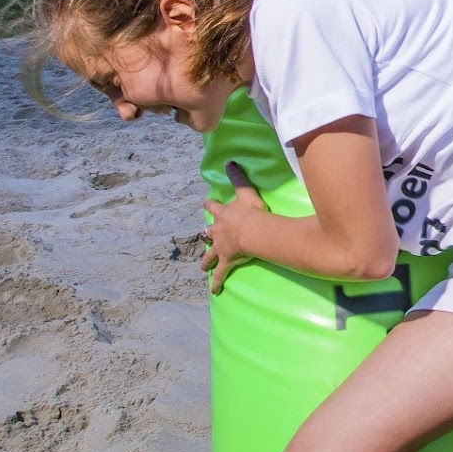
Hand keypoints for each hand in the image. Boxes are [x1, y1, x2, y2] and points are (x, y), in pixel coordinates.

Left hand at [199, 162, 265, 294]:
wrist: (251, 231)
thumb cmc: (250, 212)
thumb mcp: (245, 191)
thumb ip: (238, 176)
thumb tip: (230, 160)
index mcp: (222, 215)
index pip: (213, 208)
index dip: (210, 206)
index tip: (207, 204)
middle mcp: (217, 232)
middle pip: (208, 233)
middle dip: (207, 235)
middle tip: (205, 237)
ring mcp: (220, 248)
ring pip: (209, 255)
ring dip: (206, 260)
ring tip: (201, 267)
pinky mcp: (225, 261)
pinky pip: (219, 274)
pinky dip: (216, 282)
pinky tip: (213, 291)